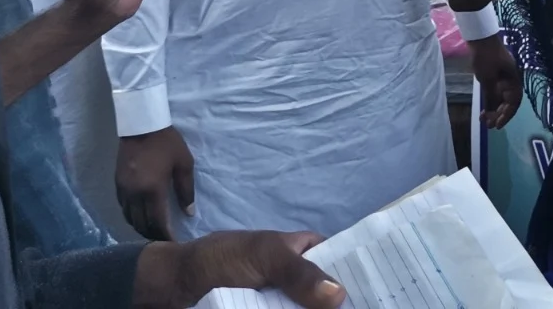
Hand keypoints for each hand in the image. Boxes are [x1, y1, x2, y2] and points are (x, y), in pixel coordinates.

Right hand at [119, 126, 195, 241]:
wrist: (141, 125)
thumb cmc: (167, 143)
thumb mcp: (184, 164)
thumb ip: (186, 190)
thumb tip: (189, 213)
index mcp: (153, 190)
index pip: (158, 222)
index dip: (165, 236)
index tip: (173, 244)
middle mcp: (135, 195)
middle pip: (141, 224)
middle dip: (153, 235)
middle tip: (163, 240)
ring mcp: (124, 190)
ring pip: (129, 219)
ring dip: (140, 228)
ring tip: (152, 231)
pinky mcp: (117, 184)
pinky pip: (123, 208)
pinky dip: (131, 216)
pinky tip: (139, 215)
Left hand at [136, 231, 344, 308]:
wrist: (174, 289)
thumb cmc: (221, 260)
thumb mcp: (265, 257)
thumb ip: (300, 274)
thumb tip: (340, 295)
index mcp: (299, 250)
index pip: (338, 258)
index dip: (355, 272)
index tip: (378, 289)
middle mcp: (294, 278)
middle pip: (326, 296)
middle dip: (339, 306)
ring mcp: (279, 303)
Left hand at [469, 36, 521, 129]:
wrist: (479, 37)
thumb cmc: (486, 57)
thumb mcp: (488, 78)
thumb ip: (491, 96)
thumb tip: (494, 112)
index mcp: (513, 80)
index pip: (514, 103)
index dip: (507, 115)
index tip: (497, 126)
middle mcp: (510, 80)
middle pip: (508, 102)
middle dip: (499, 114)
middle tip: (488, 125)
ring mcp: (502, 77)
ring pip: (501, 98)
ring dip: (494, 109)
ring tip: (484, 119)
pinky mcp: (494, 74)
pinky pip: (495, 92)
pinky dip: (490, 100)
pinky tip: (484, 107)